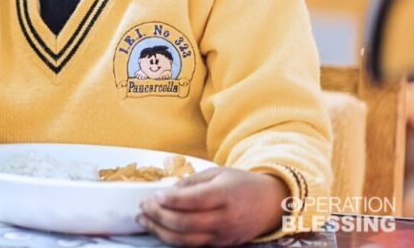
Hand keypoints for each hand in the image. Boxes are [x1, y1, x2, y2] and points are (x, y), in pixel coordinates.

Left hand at [137, 167, 288, 245]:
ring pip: (186, 240)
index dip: (171, 200)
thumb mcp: (217, 173)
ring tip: (143, 220)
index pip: (194, 200)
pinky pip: (193, 245)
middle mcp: (224, 218)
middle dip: (159, 216)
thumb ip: (192, 182)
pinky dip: (172, 238)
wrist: (270, 204)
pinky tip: (159, 229)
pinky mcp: (221, 244)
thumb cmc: (241, 184)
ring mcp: (223, 235)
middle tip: (143, 206)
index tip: (154, 195)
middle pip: (186, 223)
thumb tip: (166, 192)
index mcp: (224, 195)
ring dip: (160, 231)